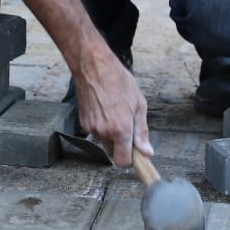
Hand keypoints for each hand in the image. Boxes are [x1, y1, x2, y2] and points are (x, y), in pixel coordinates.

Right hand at [73, 47, 150, 168]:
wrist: (93, 66)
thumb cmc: (118, 80)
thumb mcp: (139, 103)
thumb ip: (142, 131)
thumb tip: (146, 152)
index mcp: (120, 129)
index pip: (123, 162)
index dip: (130, 159)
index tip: (136, 153)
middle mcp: (104, 132)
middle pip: (114, 152)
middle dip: (121, 145)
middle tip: (127, 125)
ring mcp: (91, 128)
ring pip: (105, 141)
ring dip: (111, 133)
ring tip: (115, 111)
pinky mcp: (83, 123)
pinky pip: (96, 131)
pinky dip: (101, 125)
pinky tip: (104, 108)